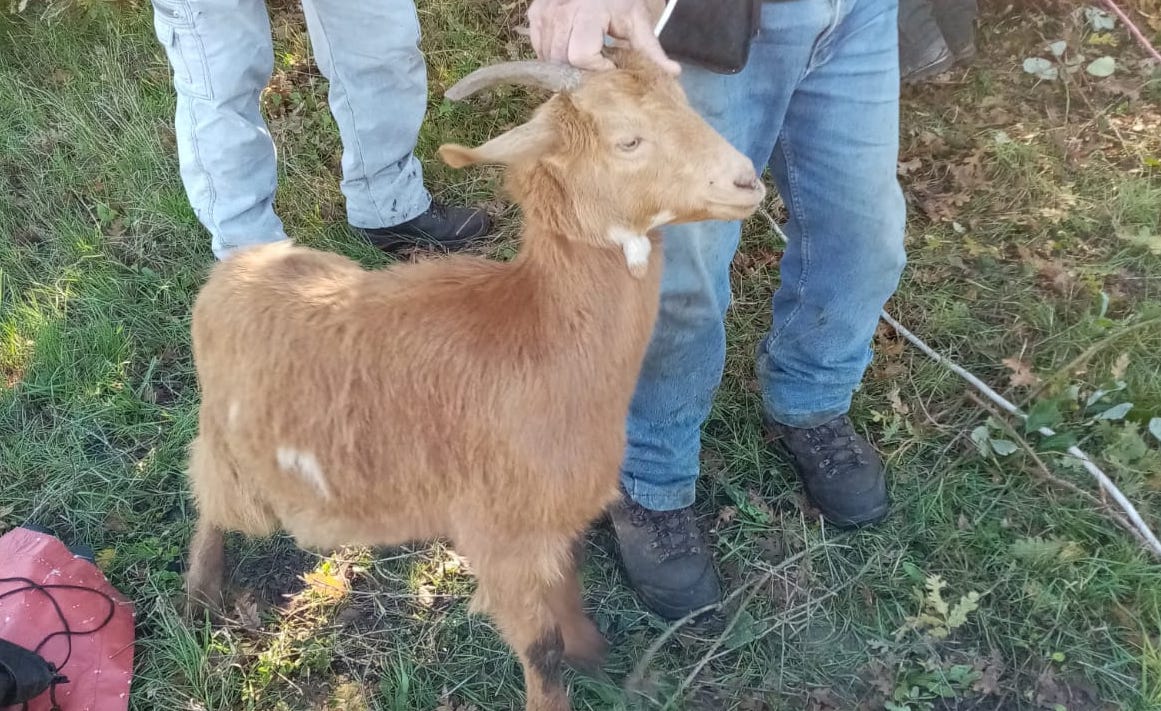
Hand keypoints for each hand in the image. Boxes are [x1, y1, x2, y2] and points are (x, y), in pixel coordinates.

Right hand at [526, 0, 680, 74]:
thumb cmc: (621, 1)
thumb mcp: (638, 22)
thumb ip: (652, 51)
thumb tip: (673, 73)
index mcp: (590, 13)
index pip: (581, 56)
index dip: (596, 68)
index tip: (610, 65)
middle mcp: (563, 10)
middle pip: (562, 60)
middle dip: (580, 69)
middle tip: (597, 64)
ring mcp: (546, 11)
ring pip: (548, 57)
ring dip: (565, 64)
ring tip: (585, 55)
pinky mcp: (535, 14)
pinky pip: (539, 47)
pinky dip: (552, 54)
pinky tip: (569, 47)